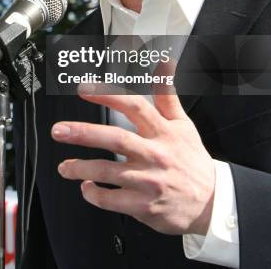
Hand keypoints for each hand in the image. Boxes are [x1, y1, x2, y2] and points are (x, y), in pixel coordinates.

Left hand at [51, 84, 214, 235]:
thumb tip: (165, 63)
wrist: (211, 202)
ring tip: (64, 166)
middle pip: (116, 139)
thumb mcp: (183, 124)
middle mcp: (155, 154)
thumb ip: (167, 94)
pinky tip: (85, 187)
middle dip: (84, 132)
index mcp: (163, 132)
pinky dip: (94, 194)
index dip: (108, 95)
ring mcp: (149, 181)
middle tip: (59, 130)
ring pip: (109, 172)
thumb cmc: (192, 160)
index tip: (84, 89)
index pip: (134, 106)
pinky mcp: (145, 206)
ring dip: (81, 168)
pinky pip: (113, 201)